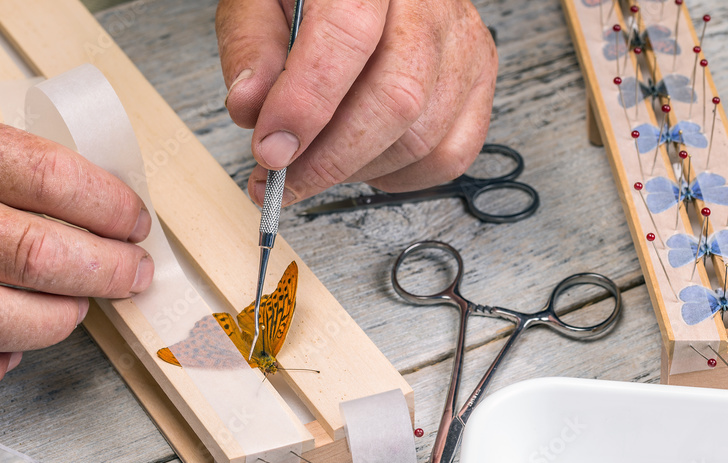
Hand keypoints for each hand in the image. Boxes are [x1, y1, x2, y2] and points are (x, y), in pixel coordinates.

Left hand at [217, 0, 496, 204]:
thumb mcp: (260, 0)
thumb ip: (251, 45)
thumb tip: (250, 106)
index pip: (348, 36)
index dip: (306, 105)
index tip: (271, 152)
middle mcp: (430, 3)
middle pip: (396, 98)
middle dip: (330, 158)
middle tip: (281, 180)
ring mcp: (463, 43)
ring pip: (422, 137)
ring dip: (356, 171)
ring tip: (314, 164)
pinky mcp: (477, 80)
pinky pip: (449, 155)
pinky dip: (398, 178)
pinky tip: (362, 163)